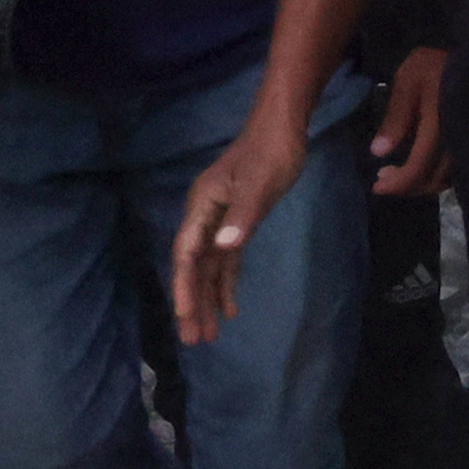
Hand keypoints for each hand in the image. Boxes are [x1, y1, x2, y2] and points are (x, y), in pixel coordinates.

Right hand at [168, 100, 319, 344]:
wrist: (283, 129)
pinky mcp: (236, 223)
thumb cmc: (271, 152)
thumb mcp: (260, 185)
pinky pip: (227, 260)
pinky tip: (231, 307)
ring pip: (210, 268)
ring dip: (209, 299)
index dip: (185, 285)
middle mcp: (205, 218)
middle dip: (193, 303)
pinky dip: (227, 283)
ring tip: (208, 335)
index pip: (188, 254)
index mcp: (203, 207)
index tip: (186, 314)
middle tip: (193, 340)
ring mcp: (219, 221)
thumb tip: (224, 246)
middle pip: (194, 267)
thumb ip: (242, 216)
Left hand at [371, 51, 448, 200]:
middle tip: (384, 179)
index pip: (419, 167)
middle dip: (407, 186)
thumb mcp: (409, 82)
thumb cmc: (437, 65)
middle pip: (433, 179)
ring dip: (422, 182)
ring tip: (400, 172)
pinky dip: (438, 174)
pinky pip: (458, 169)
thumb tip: (378, 152)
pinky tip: (425, 164)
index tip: (377, 187)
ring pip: (447, 177)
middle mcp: (458, 139)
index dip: (398, 183)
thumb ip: (396, 117)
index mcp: (439, 126)